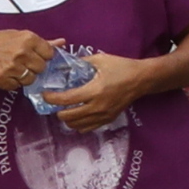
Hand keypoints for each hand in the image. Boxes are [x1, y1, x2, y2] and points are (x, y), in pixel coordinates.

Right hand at [0, 29, 55, 89]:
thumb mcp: (15, 36)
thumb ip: (41, 42)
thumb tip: (62, 42)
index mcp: (28, 38)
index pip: (49, 53)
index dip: (42, 56)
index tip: (34, 56)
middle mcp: (22, 52)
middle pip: (41, 68)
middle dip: (33, 67)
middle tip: (20, 63)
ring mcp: (13, 66)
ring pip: (31, 79)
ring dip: (23, 77)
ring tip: (11, 68)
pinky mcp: (3, 78)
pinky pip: (16, 86)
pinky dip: (11, 83)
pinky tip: (2, 74)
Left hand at [39, 53, 156, 129]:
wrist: (143, 79)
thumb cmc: (122, 67)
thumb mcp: (101, 60)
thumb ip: (81, 62)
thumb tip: (64, 65)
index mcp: (94, 90)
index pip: (65, 100)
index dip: (51, 98)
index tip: (45, 94)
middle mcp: (97, 106)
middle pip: (67, 116)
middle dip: (57, 110)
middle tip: (55, 102)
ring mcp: (103, 115)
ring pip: (75, 125)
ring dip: (67, 118)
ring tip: (66, 109)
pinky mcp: (108, 119)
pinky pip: (86, 128)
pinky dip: (78, 124)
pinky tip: (78, 115)